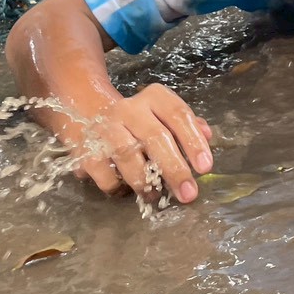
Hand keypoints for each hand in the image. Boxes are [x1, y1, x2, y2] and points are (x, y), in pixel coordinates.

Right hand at [62, 83, 212, 201]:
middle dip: (175, 169)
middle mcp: (130, 109)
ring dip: (146, 181)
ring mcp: (106, 128)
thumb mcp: (162, 112)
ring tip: (156, 196)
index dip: (194, 141)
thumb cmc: (136, 117)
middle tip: (189, 194)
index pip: (179, 115)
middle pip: (156, 138)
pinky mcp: (86, 149)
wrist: (84, 108)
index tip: (205, 167)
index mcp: (154, 97)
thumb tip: (208, 136)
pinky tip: (127, 192)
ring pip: (129, 155)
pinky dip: (118, 187)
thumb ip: (187, 124)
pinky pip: (105, 174)